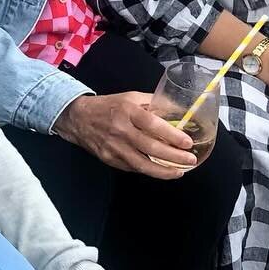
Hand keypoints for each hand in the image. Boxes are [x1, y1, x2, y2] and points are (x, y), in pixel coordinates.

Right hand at [55, 93, 196, 179]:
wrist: (79, 118)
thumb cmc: (109, 106)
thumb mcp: (130, 97)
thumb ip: (153, 102)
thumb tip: (178, 109)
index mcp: (128, 111)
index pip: (153, 124)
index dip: (172, 135)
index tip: (187, 142)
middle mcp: (121, 130)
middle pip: (150, 147)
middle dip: (173, 156)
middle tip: (190, 160)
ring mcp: (114, 147)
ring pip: (142, 164)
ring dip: (163, 171)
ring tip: (179, 172)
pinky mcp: (110, 159)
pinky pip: (132, 168)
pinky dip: (148, 171)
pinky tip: (160, 171)